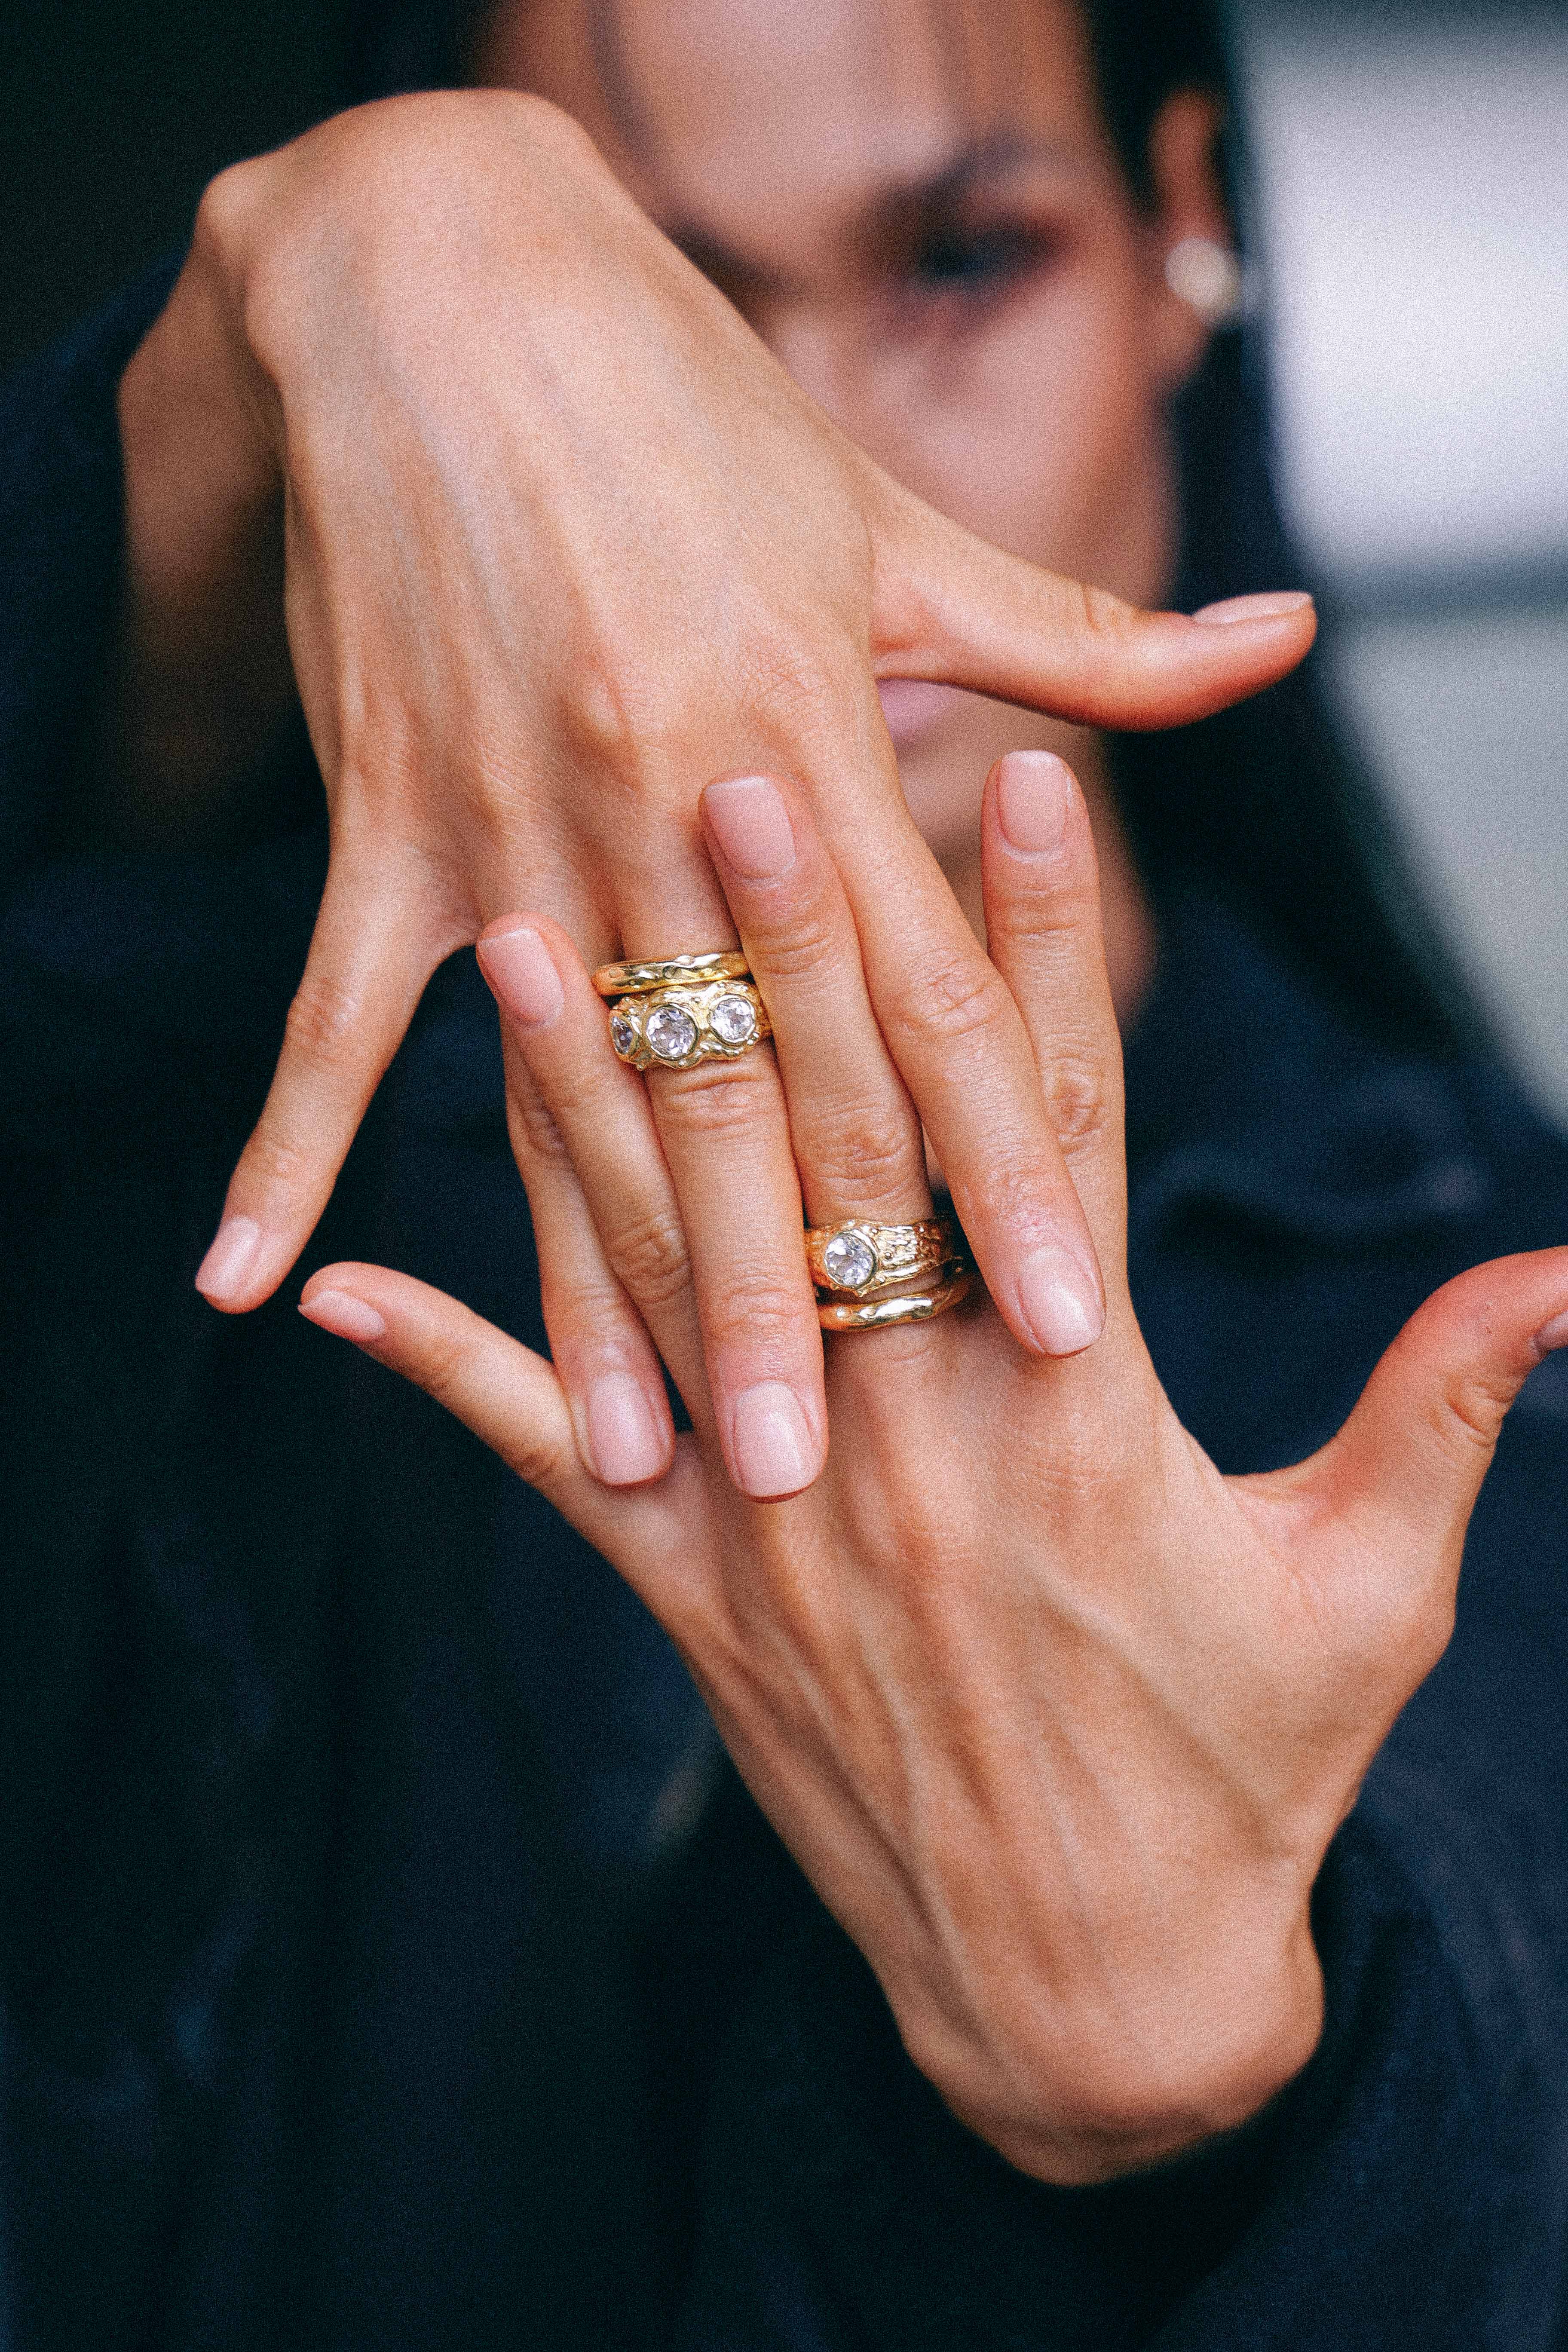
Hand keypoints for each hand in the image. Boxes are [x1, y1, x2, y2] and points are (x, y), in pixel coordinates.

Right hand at [111, 88, 1315, 1498]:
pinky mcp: (384, 829)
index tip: (1055, 1326)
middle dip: (796, 1302)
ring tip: (635, 1462)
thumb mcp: (899, 527)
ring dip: (595, 1295)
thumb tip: (1281, 652)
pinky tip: (247, 1284)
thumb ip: (1086, 639)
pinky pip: (329, 1021)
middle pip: (747, 1102)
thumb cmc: (698, 413)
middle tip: (831, 1486)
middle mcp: (663, 812)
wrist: (451, 294)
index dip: (1000, 1173)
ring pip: (566, 1106)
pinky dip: (283, 1149)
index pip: (928, 1005)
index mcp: (812, 745)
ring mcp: (510, 830)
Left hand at [295, 746, 1567, 2180]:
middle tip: (739, 772)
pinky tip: (325, 1291)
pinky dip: (443, 1375)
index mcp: (1085, 1420)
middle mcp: (913, 1442)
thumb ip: (1446, 1410)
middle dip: (792, 954)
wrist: (1087, 1995)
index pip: (1057, 1133)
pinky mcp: (690, 1600)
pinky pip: (552, 1466)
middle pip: (840, 1155)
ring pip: (669, 1266)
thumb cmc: (1245, 1778)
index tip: (1021, 781)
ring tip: (521, 935)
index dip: (1046, 948)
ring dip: (586, 1096)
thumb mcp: (1371, 1594)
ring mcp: (779, 1521)